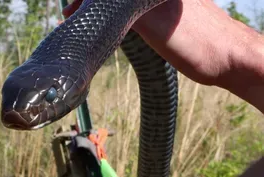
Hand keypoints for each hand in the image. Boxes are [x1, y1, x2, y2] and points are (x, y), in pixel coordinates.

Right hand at [61, 0, 263, 114]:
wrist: (227, 59)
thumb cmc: (196, 40)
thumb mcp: (152, 20)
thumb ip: (121, 7)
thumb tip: (95, 3)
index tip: (72, 9)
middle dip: (92, 4)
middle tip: (71, 15)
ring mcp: (158, 2)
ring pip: (122, 4)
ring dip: (102, 11)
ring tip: (83, 19)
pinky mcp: (162, 14)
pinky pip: (132, 12)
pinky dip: (115, 18)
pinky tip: (106, 25)